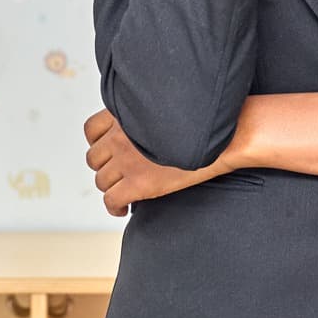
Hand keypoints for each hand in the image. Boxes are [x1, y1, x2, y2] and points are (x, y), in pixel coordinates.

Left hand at [83, 107, 231, 216]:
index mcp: (127, 114)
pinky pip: (111, 200)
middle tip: (118, 174)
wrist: (225, 137)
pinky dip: (114, 207)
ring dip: (110, 187)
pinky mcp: (138, 183)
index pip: (91, 129)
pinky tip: (124, 209)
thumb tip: (139, 129)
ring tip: (122, 191)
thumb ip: (145, 116)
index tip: (108, 151)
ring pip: (101, 180)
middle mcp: (121, 136)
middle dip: (105, 167)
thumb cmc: (204, 122)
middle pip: (94, 158)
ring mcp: (127, 160)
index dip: (97, 143)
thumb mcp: (167, 109)